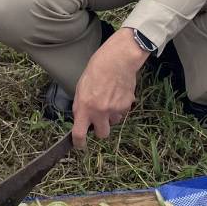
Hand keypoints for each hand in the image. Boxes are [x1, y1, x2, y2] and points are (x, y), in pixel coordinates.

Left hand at [71, 30, 145, 148]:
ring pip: (114, 122)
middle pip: (102, 134)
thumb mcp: (81, 88)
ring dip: (112, 116)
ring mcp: (114, 110)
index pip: (79, 133)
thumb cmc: (96, 69)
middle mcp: (99, 112)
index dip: (79, 143)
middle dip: (101, 129)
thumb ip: (80, 105)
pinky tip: (118, 93)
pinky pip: (123, 112)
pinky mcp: (126, 105)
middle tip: (100, 119)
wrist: (117, 60)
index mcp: (84, 107)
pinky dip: (121, 106)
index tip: (80, 145)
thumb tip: (81, 117)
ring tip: (110, 98)